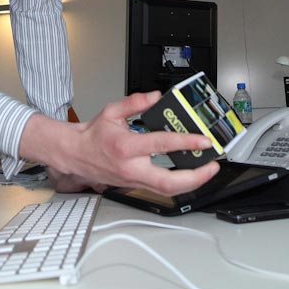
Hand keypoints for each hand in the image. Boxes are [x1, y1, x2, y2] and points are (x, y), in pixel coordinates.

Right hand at [22, 93, 219, 195]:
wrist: (75, 154)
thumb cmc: (93, 136)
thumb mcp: (112, 111)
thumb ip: (135, 102)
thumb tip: (155, 97)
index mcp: (127, 147)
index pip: (161, 145)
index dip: (185, 142)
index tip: (203, 140)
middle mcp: (132, 168)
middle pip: (169, 183)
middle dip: (196, 177)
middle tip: (213, 166)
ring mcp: (134, 181)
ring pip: (167, 191)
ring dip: (191, 184)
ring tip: (207, 172)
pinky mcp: (135, 186)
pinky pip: (161, 189)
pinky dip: (179, 184)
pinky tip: (190, 175)